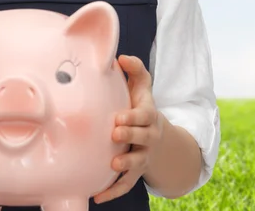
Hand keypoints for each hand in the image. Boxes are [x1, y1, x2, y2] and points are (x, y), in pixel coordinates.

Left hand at [94, 55, 163, 202]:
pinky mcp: (135, 171)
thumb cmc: (141, 105)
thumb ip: (135, 69)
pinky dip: (113, 191)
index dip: (133, 117)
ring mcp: (143, 155)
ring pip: (137, 163)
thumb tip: (120, 57)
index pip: (144, 115)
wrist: (156, 135)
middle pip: (142, 138)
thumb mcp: (142, 85)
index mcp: (149, 115)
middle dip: (130, 136)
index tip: (119, 116)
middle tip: (115, 134)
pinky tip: (97, 196)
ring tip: (113, 164)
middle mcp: (149, 137)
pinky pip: (126, 184)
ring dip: (126, 165)